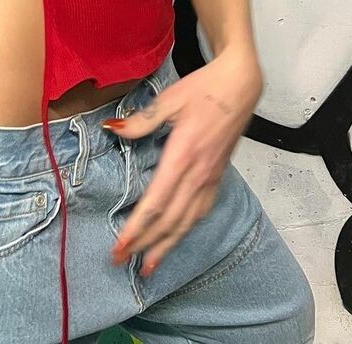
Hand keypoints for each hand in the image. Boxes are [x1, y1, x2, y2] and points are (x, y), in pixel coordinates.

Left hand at [104, 46, 262, 276]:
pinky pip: (201, 211)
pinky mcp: (218, 176)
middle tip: (121, 262)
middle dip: (145, 245)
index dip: (137, 228)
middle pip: (169, 220)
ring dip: (166, 246)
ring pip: (187, 222)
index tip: (119, 246)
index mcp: (183, 156)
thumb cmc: (204, 89)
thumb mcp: (169, 99)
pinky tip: (177, 237)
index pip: (156, 202)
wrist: (241, 86)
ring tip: (148, 266)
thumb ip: (141, 121)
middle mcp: (198, 174)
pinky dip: (186, 229)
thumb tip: (111, 128)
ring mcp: (211, 177)